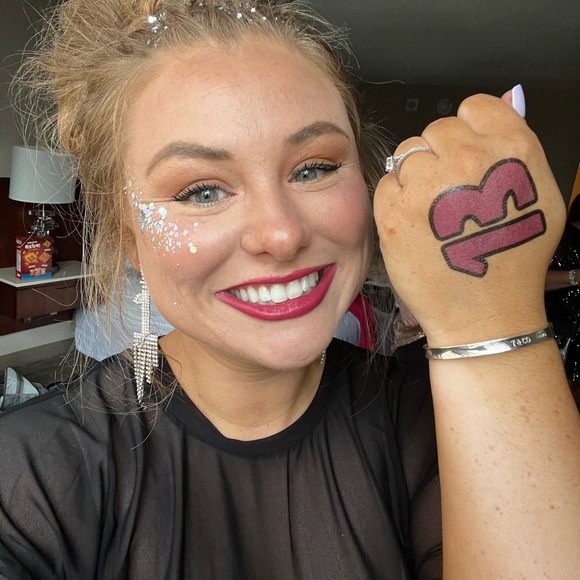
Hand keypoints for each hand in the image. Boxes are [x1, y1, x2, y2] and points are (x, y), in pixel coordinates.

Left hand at [374, 93, 565, 345]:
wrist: (484, 314)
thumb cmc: (512, 262)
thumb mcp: (538, 195)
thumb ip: (518, 140)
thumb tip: (510, 96)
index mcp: (511, 149)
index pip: (473, 108)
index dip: (467, 133)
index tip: (466, 158)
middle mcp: (467, 160)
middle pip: (435, 129)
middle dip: (439, 157)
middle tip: (450, 195)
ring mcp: (427, 185)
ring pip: (406, 153)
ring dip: (415, 177)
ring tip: (433, 213)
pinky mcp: (394, 210)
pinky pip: (386, 182)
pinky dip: (396, 200)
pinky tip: (416, 225)